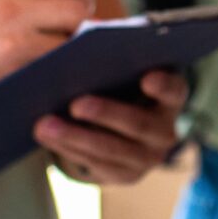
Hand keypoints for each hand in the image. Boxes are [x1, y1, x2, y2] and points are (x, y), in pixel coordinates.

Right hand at [0, 0, 93, 113]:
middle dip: (84, 24)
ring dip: (73, 51)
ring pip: (71, 36)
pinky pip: (54, 64)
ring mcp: (10, 30)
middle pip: (76, 4)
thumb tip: (67, 3)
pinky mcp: (7, 62)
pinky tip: (49, 78)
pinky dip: (58, 71)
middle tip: (76, 40)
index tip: (79, 7)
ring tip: (62, 61)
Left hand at [38, 68, 187, 185]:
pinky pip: (96, 164)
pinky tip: (47, 137)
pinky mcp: (127, 175)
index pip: (173, 90)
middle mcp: (166, 131)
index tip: (147, 78)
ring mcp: (149, 157)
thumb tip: (80, 43)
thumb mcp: (124, 69)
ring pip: (112, 149)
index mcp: (171, 97)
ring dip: (75, 137)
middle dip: (106, 114)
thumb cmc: (122, 83)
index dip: (163, 85)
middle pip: (138, 124)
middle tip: (75, 105)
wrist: (126, 125)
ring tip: (44, 125)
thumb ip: (112, 58)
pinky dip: (69, 149)